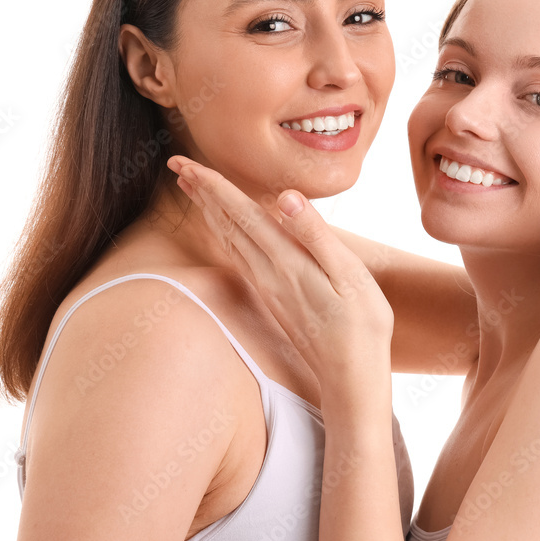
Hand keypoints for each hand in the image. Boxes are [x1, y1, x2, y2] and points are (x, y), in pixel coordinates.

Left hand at [167, 156, 393, 402]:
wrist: (351, 377)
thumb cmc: (361, 326)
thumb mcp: (350, 275)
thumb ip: (316, 235)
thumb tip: (284, 198)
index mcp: (286, 262)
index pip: (243, 215)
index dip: (215, 187)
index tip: (187, 163)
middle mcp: (269, 274)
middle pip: (228, 225)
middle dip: (204, 193)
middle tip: (178, 164)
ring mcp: (269, 288)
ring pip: (229, 242)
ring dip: (211, 213)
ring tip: (194, 189)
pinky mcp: (274, 299)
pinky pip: (240, 259)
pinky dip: (226, 236)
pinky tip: (225, 232)